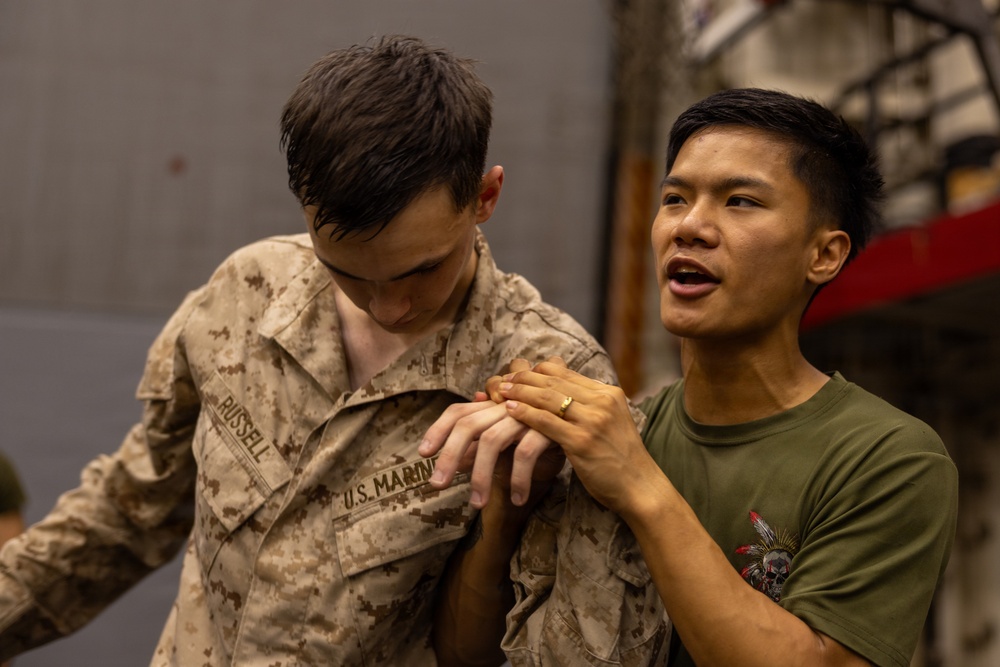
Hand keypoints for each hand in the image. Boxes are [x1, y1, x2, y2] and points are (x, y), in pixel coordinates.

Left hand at [420, 359, 563, 507]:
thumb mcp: (511, 443)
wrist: (593, 429)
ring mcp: (528, 414)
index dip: (438, 429)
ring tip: (476, 504)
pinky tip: (516, 499)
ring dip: (481, 474)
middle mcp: (508, 405)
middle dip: (449, 454)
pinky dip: (517, 477)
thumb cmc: (547, 438)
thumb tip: (456, 464)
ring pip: (492, 439)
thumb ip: (484, 449)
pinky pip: (525, 452)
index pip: (458, 412)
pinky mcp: (549, 428)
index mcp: (495, 406)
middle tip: (436, 485)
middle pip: (468, 424)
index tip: (422, 454)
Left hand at [497, 360, 654, 516]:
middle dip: (525, 377)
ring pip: (548, 398)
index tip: (519, 373)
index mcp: (609, 394)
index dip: (538, 371)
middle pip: (555, 380)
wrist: (640, 488)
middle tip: (504, 378)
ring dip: (521, 392)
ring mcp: (593, 420)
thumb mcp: (610, 423)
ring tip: (501, 390)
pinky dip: (525, 413)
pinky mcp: (582, 441)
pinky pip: (546, 422)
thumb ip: (589, 407)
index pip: (566, 372)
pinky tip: (510, 410)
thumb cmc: (621, 459)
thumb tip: (560, 395)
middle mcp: (603, 402)